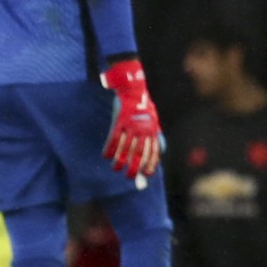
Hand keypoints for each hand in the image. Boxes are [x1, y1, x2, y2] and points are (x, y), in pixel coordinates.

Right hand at [102, 59, 162, 178]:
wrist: (133, 89)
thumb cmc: (143, 107)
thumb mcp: (154, 120)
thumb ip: (157, 136)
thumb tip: (161, 152)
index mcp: (152, 130)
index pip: (153, 152)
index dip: (149, 165)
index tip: (145, 175)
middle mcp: (143, 129)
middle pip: (139, 153)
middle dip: (133, 167)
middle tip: (128, 176)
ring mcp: (130, 125)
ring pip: (124, 148)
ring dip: (119, 161)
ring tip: (115, 168)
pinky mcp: (119, 120)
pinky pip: (113, 138)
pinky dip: (109, 148)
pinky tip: (105, 156)